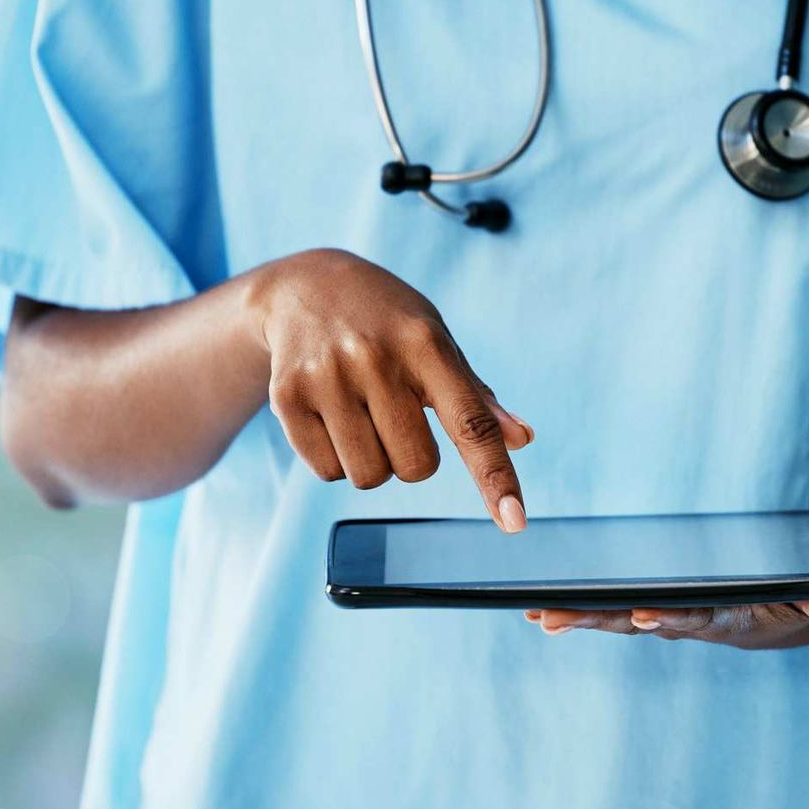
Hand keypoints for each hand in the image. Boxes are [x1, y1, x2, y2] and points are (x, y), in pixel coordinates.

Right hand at [246, 248, 533, 529]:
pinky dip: (335, 459)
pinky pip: (327, 471)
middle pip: (416, 468)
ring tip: (360, 412)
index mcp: (425, 344)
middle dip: (412, 457)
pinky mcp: (287, 397)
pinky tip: (330, 415)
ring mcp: (327, 377)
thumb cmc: (387, 323)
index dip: (495, 476)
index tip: (514, 521)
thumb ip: (475, 396)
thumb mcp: (435, 341)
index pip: (470, 422)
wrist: (304, 287)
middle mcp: (376, 359)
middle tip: (394, 414)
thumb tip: (521, 439)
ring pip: (369, 476)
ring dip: (372, 461)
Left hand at [525, 600, 808, 649]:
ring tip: (535, 616)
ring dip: (577, 618)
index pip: (691, 617)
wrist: (779, 621)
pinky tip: (541, 612)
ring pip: (617, 619)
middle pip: (636, 621)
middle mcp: (688, 624)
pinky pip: (614, 612)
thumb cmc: (794, 602)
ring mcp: (668, 621)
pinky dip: (581, 611)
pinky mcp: (655, 612)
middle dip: (594, 620)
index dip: (667, 618)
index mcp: (723, 618)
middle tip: (551, 617)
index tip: (639, 616)